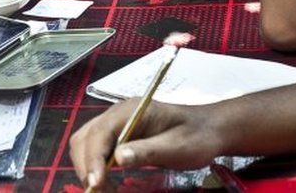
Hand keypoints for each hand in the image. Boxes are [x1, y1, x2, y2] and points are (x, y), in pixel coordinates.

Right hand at [69, 99, 219, 190]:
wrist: (209, 130)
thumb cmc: (195, 137)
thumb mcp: (176, 147)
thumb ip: (147, 151)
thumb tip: (118, 159)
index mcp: (130, 111)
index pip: (100, 133)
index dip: (93, 159)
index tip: (96, 183)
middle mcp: (117, 114)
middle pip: (85, 137)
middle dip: (86, 165)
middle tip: (98, 191)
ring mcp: (116, 123)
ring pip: (86, 143)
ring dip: (87, 167)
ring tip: (101, 189)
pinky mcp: (119, 135)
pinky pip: (97, 148)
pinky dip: (95, 166)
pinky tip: (106, 181)